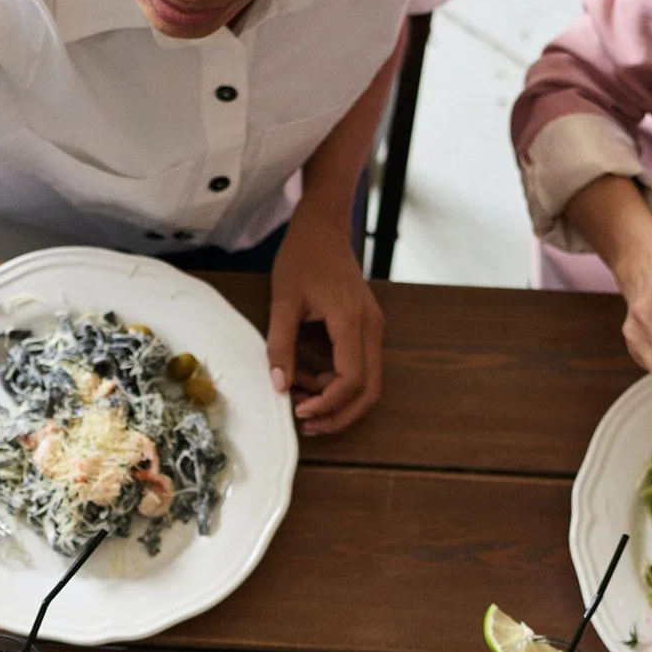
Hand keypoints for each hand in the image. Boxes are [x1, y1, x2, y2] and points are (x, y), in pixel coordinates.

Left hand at [266, 208, 383, 434]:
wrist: (323, 228)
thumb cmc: (302, 258)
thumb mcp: (282, 302)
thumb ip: (280, 345)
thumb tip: (279, 385)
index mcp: (352, 321)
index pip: (352, 380)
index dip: (327, 403)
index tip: (298, 410)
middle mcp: (371, 327)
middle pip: (369, 391)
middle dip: (339, 414)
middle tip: (305, 424)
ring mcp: (373, 328)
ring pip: (368, 383)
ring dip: (337, 400)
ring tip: (299, 399)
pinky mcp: (367, 327)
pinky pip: (361, 367)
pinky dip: (337, 382)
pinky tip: (307, 379)